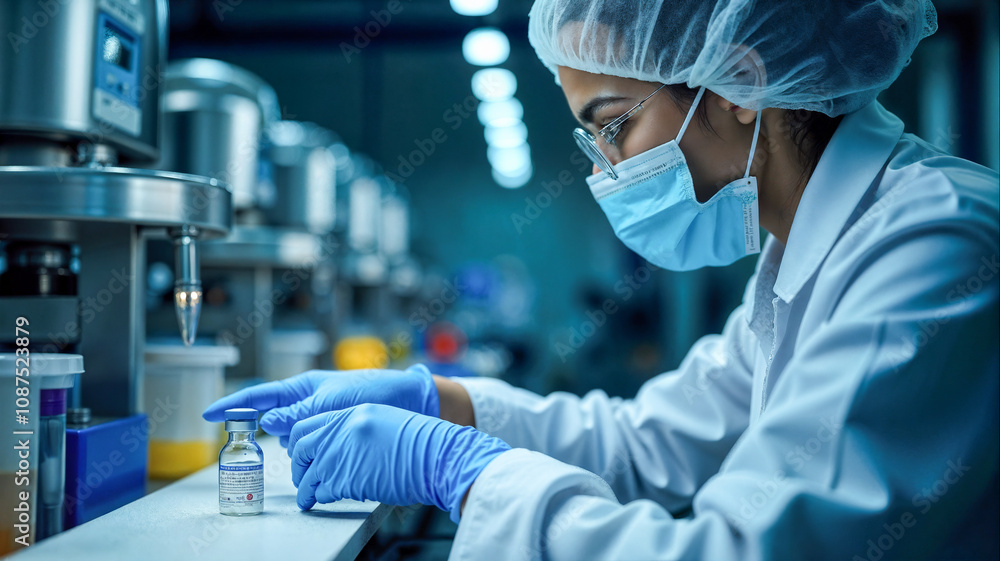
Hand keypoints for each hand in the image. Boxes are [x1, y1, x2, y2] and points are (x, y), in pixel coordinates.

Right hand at [202, 365, 438, 437]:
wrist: (412, 401)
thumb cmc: (375, 389)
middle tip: (295, 440)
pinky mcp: (334, 434)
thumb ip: (300, 413)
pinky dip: (317, 454)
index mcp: (304, 387)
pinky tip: (332, 454)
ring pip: (294, 440)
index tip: (207, 414)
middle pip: (275, 423)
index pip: (259, 395)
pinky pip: (313, 448)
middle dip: (279, 435)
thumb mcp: (333, 400)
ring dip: (303, 447)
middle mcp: (309, 402)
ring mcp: (320, 418)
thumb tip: (270, 422)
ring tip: (328, 442)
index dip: (233, 405)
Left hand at [287, 404, 510, 521]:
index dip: (299, 443)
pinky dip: (321, 498)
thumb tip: (338, 445)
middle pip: (300, 449)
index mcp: (351, 413)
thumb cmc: (420, 441)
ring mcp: (341, 455)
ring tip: (307, 498)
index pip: (307, 426)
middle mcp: (342, 431)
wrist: (436, 455)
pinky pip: (322, 492)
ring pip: (308, 475)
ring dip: (305, 490)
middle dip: (297, 466)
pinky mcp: (346, 479)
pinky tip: (325, 500)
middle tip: (301, 477)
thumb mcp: (383, 420)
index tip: (301, 454)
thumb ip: (356, 428)